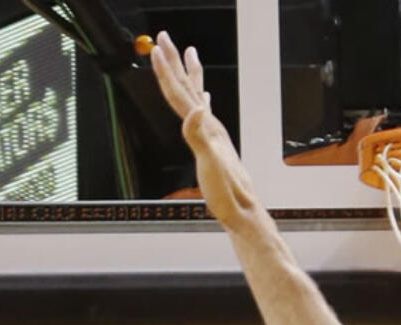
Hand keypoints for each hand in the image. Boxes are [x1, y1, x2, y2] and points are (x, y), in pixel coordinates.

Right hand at [150, 32, 257, 230]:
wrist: (243, 211)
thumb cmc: (227, 194)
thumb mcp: (210, 164)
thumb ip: (200, 136)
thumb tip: (197, 109)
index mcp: (206, 128)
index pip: (181, 94)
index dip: (167, 72)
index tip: (157, 49)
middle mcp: (210, 127)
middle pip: (188, 87)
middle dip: (175, 61)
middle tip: (165, 37)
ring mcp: (214, 135)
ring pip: (197, 96)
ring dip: (191, 74)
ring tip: (189, 53)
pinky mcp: (216, 146)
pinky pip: (206, 115)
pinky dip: (202, 102)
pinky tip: (203, 102)